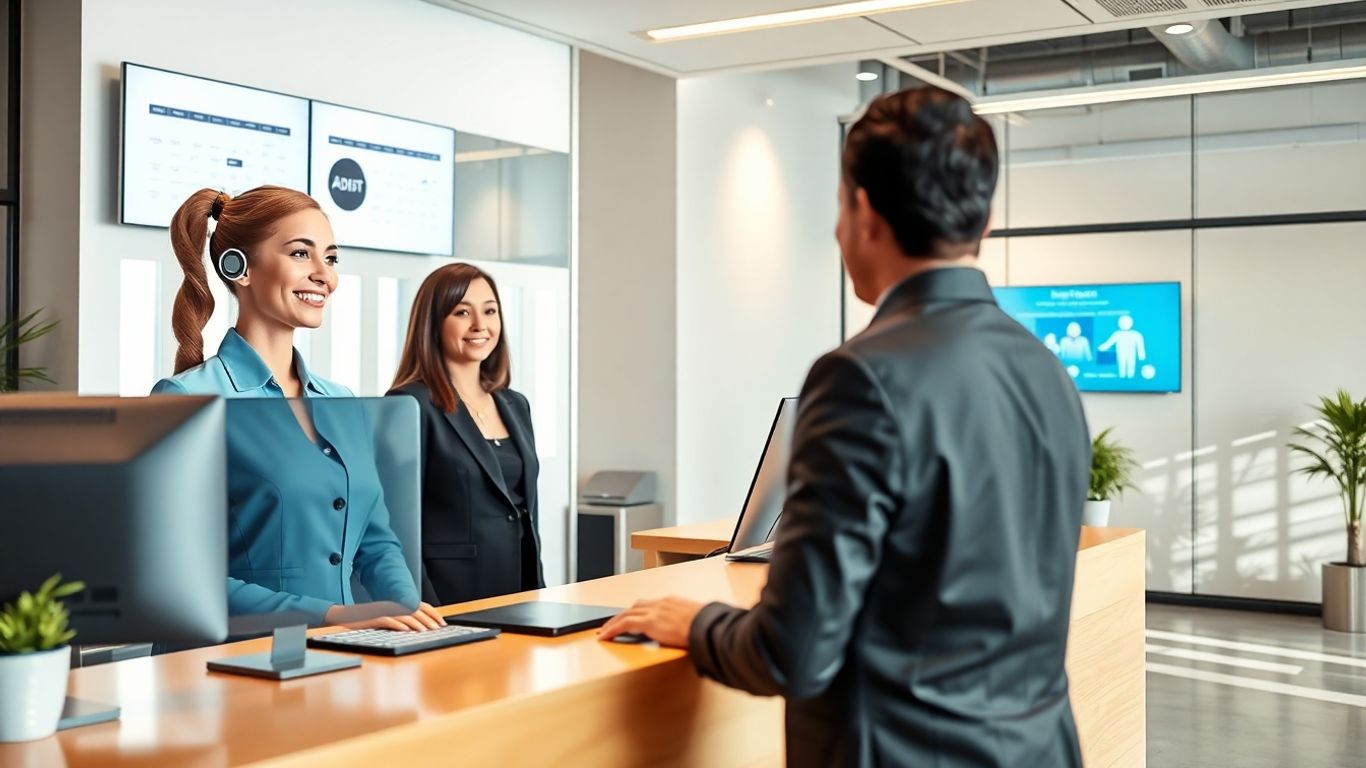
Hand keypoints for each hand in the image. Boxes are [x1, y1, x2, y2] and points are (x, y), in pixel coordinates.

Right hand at [325, 602, 446, 631]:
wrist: (344, 616)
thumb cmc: (367, 620)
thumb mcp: (388, 620)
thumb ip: (402, 621)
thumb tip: (419, 628)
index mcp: (398, 605)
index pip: (420, 605)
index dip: (433, 613)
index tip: (442, 622)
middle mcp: (393, 606)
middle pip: (415, 610)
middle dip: (428, 620)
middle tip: (438, 629)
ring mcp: (384, 611)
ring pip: (404, 615)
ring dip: (416, 623)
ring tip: (425, 631)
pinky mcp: (373, 618)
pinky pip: (388, 621)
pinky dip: (398, 625)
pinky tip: (406, 631)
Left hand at [597, 596, 703, 647]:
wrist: (709, 627)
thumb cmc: (708, 627)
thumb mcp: (698, 622)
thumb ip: (690, 624)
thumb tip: (692, 632)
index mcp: (673, 602)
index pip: (649, 605)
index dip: (637, 612)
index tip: (632, 618)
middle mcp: (661, 603)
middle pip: (635, 607)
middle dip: (622, 615)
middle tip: (611, 624)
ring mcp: (655, 611)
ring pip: (626, 614)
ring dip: (613, 622)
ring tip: (604, 632)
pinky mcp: (650, 622)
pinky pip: (624, 624)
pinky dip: (613, 629)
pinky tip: (605, 637)